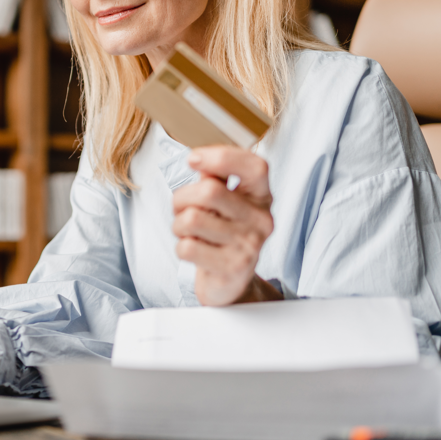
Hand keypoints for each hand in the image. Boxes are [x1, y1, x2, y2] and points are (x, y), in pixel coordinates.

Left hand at [172, 146, 281, 305]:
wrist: (231, 283)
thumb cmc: (224, 235)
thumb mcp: (226, 203)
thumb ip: (216, 180)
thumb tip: (200, 162)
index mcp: (261, 197)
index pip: (255, 166)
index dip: (221, 156)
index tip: (193, 159)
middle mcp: (261, 220)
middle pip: (209, 191)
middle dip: (182, 197)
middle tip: (181, 208)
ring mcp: (249, 245)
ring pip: (192, 219)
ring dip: (178, 224)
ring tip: (188, 231)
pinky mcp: (232, 268)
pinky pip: (188, 247)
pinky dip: (181, 247)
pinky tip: (194, 250)